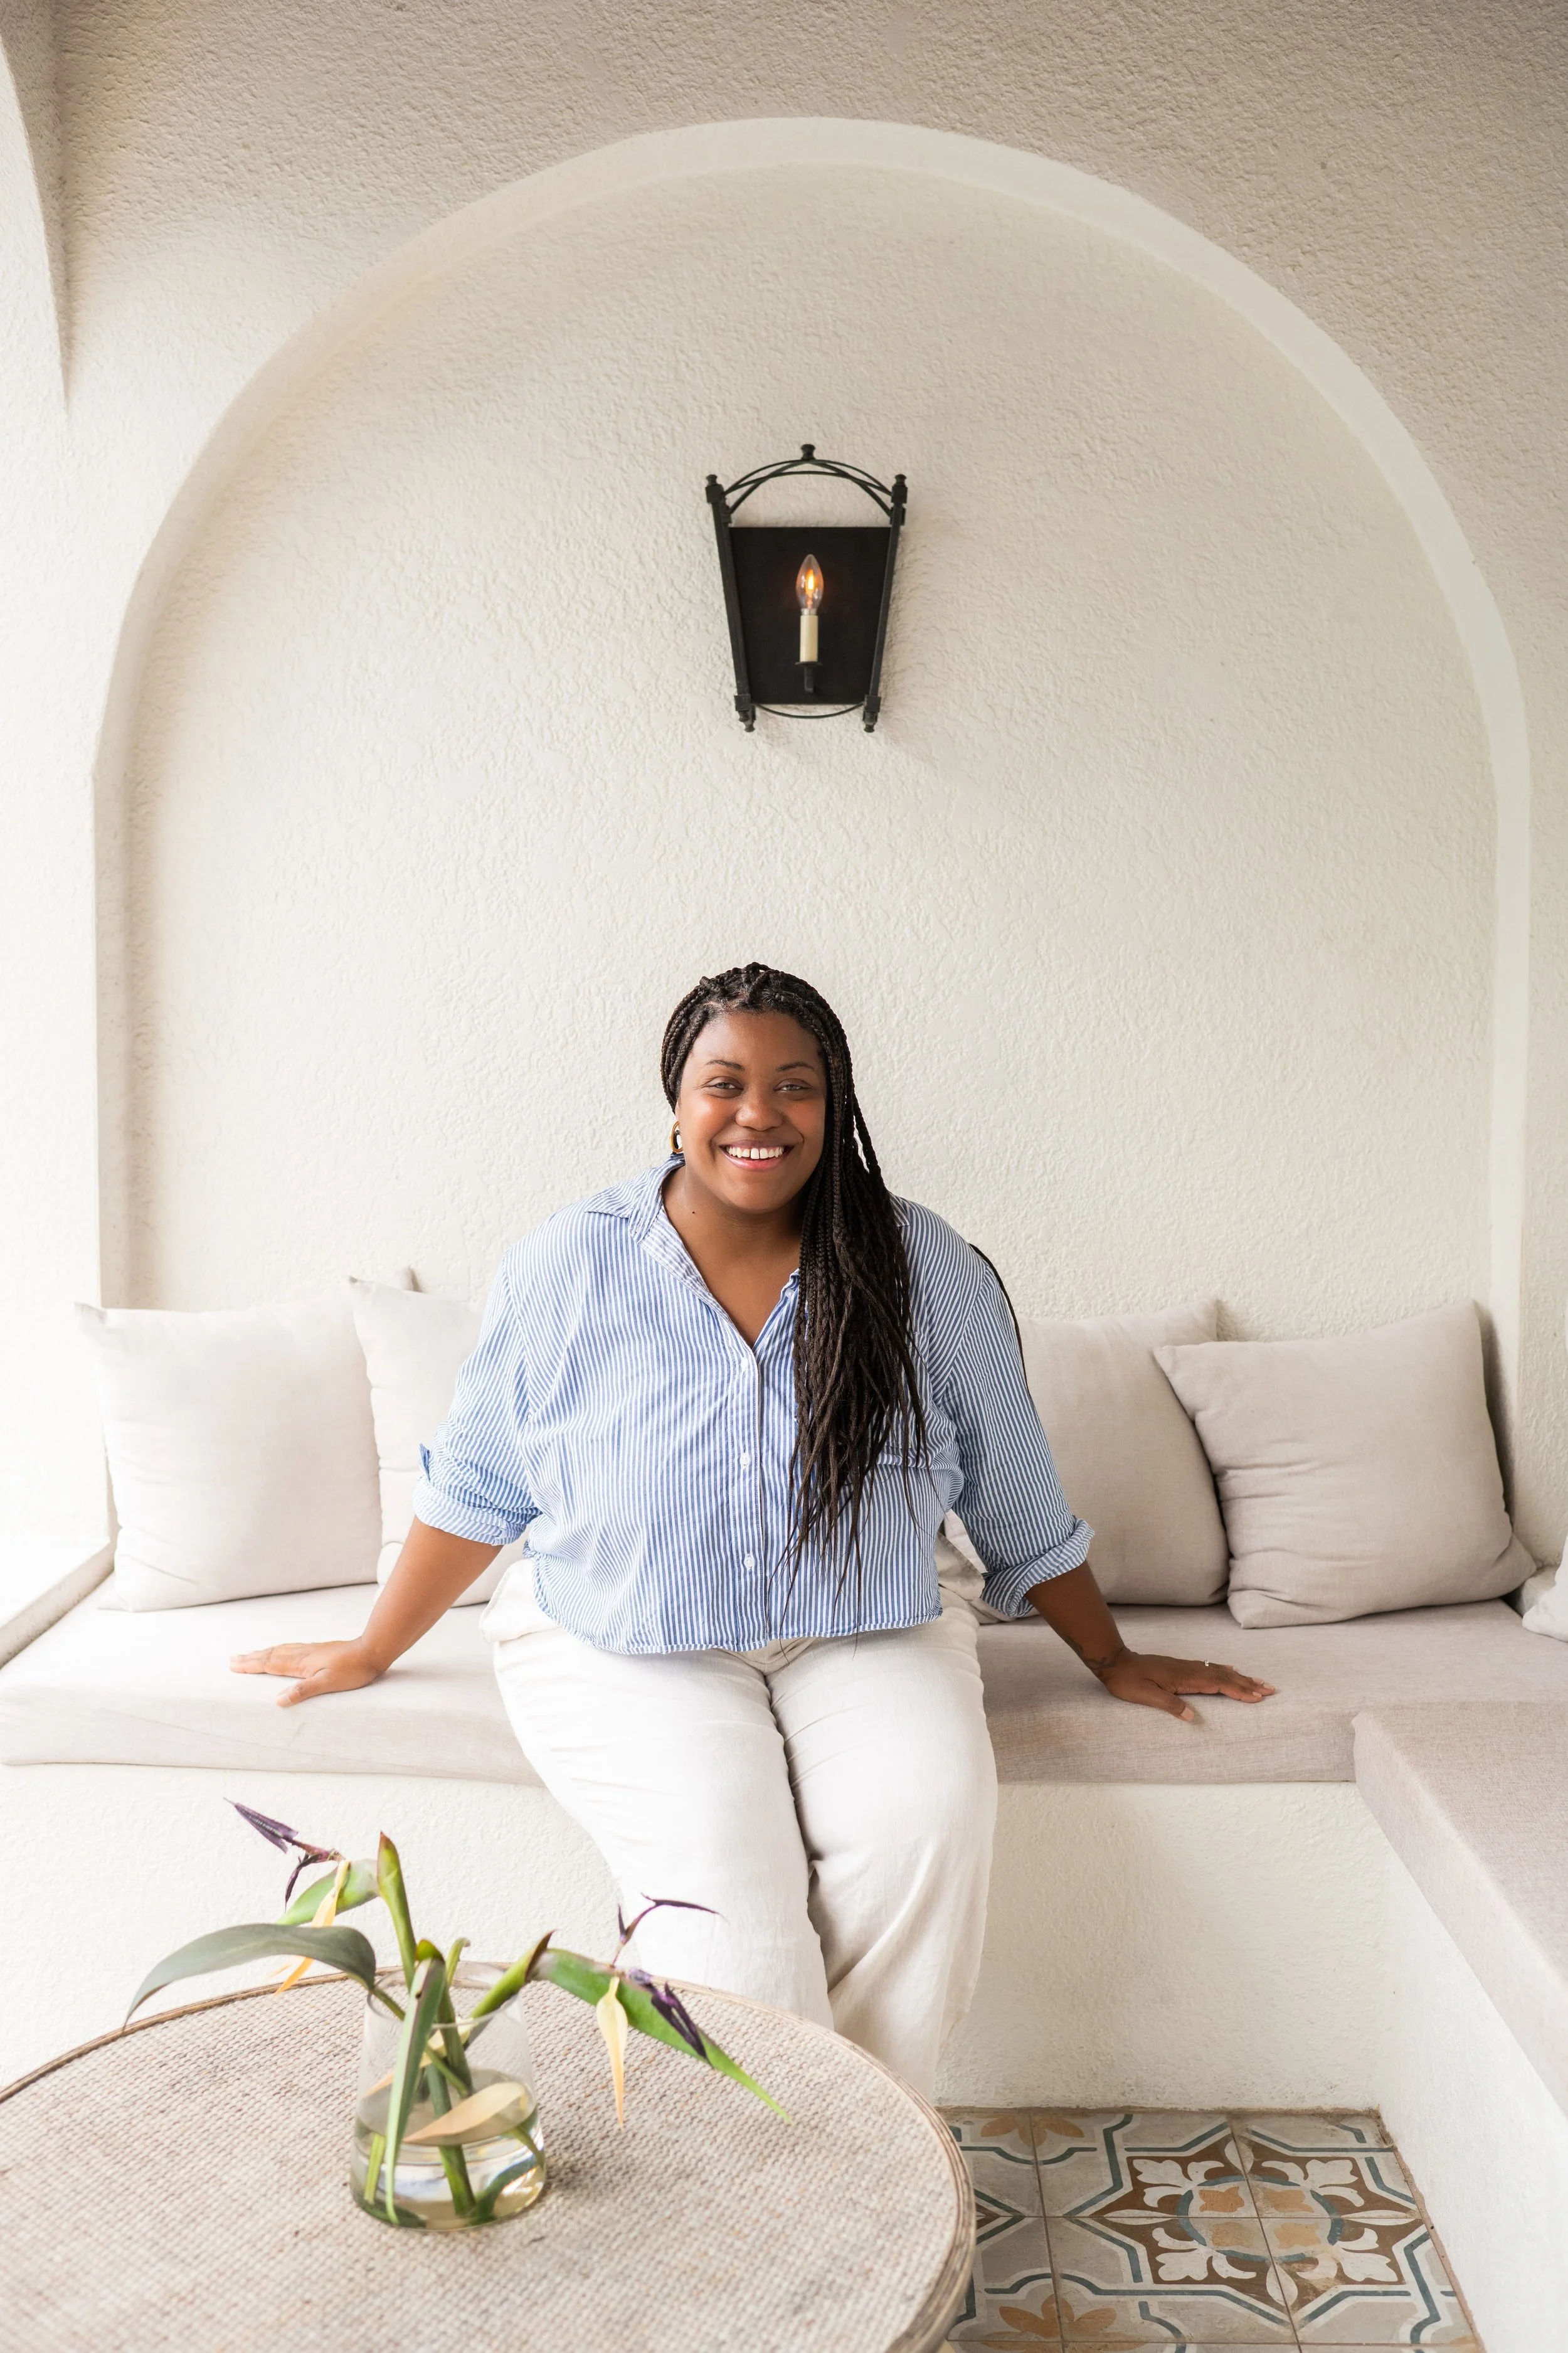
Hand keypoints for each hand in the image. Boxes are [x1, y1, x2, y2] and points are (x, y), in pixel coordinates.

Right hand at [229, 1640, 383, 1707]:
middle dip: (251, 1658)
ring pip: (280, 1650)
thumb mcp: (329, 1683)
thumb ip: (303, 1691)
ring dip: (262, 1653)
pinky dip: (278, 1651)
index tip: (233, 1665)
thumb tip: (278, 1700)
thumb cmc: (353, 1670)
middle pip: (271, 1655)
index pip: (270, 1664)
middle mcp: (302, 1654)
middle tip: (232, 1659)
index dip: (251, 1665)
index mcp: (301, 1663)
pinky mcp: (318, 1650)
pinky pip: (290, 1649)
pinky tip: (281, 1652)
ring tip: (250, 1654)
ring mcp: (310, 1651)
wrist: (372, 1650)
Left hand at [1092, 1649, 1275, 1721]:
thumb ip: (1169, 1705)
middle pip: (1224, 1676)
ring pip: (1219, 1671)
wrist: (1114, 1662)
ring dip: (1240, 1677)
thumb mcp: (1145, 1696)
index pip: (1218, 1684)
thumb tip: (1192, 1717)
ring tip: (1258, 1682)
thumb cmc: (1128, 1682)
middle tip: (1270, 1689)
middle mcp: (1189, 1669)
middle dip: (1248, 1684)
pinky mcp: (1181, 1667)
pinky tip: (1230, 1671)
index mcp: (1184, 1677)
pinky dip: (1225, 1671)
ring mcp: (1186, 1667)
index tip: (1258, 1697)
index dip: (1239, 1691)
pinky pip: (1209, 1668)